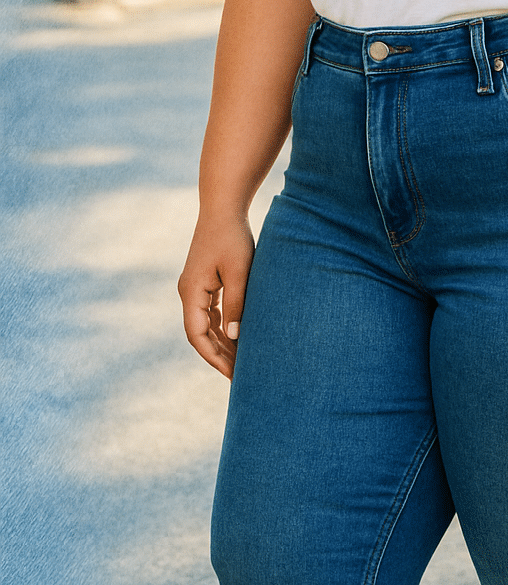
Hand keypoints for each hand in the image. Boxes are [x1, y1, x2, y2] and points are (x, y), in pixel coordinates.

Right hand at [177, 215, 255, 378]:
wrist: (223, 208)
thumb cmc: (233, 237)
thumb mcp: (239, 271)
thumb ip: (236, 304)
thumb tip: (235, 338)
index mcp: (191, 292)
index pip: (197, 335)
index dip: (213, 357)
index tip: (231, 374)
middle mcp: (188, 292)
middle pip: (200, 333)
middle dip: (219, 355)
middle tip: (240, 375)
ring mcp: (195, 287)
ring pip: (206, 324)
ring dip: (221, 342)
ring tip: (242, 361)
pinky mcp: (205, 281)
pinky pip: (211, 312)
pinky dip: (223, 326)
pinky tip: (239, 337)